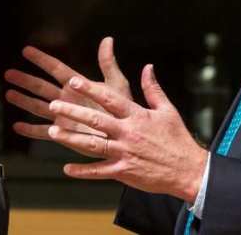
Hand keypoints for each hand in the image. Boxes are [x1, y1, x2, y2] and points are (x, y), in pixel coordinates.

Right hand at [4, 37, 131, 152]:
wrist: (124, 136)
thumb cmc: (122, 110)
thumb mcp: (116, 84)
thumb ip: (108, 64)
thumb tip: (107, 40)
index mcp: (77, 85)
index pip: (56, 69)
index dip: (41, 59)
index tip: (26, 50)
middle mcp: (66, 98)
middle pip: (41, 87)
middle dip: (25, 80)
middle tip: (9, 73)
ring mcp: (63, 115)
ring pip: (38, 106)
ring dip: (23, 101)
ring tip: (9, 94)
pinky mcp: (63, 133)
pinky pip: (43, 131)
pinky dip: (30, 130)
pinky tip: (17, 127)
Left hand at [47, 64, 207, 202]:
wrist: (187, 169)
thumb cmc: (177, 139)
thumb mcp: (167, 110)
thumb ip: (153, 89)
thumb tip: (148, 67)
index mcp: (137, 116)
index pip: (110, 99)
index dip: (91, 89)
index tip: (74, 80)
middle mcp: (128, 133)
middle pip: (96, 120)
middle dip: (73, 112)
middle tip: (54, 105)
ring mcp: (124, 153)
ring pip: (92, 145)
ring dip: (71, 140)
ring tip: (53, 133)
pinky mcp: (124, 172)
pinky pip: (99, 171)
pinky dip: (83, 171)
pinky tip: (67, 169)